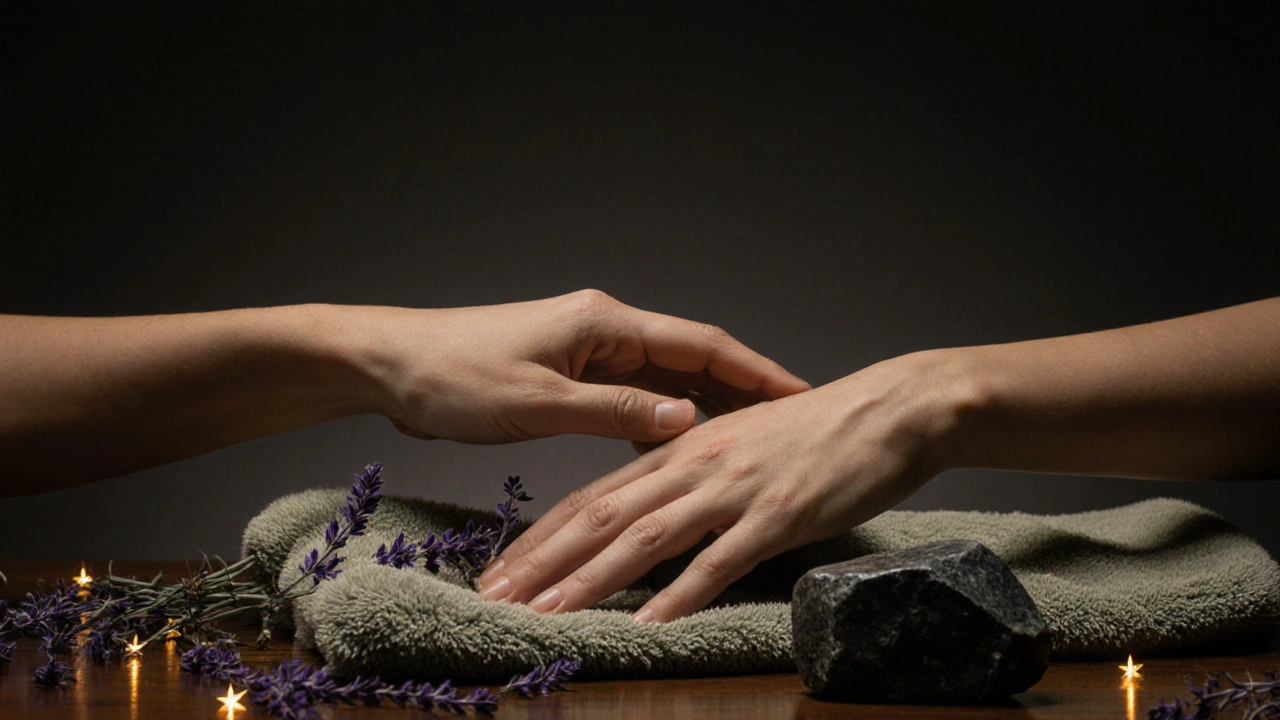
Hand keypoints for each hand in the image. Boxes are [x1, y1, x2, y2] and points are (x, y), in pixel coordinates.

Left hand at [365, 289, 810, 444]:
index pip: (700, 346)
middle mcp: (605, 334)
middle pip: (691, 364)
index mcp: (605, 326)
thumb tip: (688, 421)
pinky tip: (683, 452)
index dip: (754, 372)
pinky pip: (634, 402)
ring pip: (664, 385)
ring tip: (753, 444)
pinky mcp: (569, 381)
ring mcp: (588, 357)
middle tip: (791, 426)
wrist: (388, 365)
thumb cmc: (453, 375)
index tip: (798, 394)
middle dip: (741, 394)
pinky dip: (663, 425)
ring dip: (705, 412)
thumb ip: (615, 412)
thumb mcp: (538, 401)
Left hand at [477, 349, 968, 620]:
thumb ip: (688, 474)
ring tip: (545, 619)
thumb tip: (648, 511)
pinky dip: (680, 594)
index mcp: (678, 445)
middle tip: (492, 603)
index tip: (500, 574)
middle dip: (541, 563)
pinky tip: (648, 625)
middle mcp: (693, 462)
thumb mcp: (737, 443)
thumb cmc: (817, 431)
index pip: (592, 494)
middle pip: (600, 515)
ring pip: (644, 536)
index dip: (541, 535)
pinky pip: (720, 558)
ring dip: (589, 582)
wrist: (889, 410)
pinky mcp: (776, 513)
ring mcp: (733, 487)